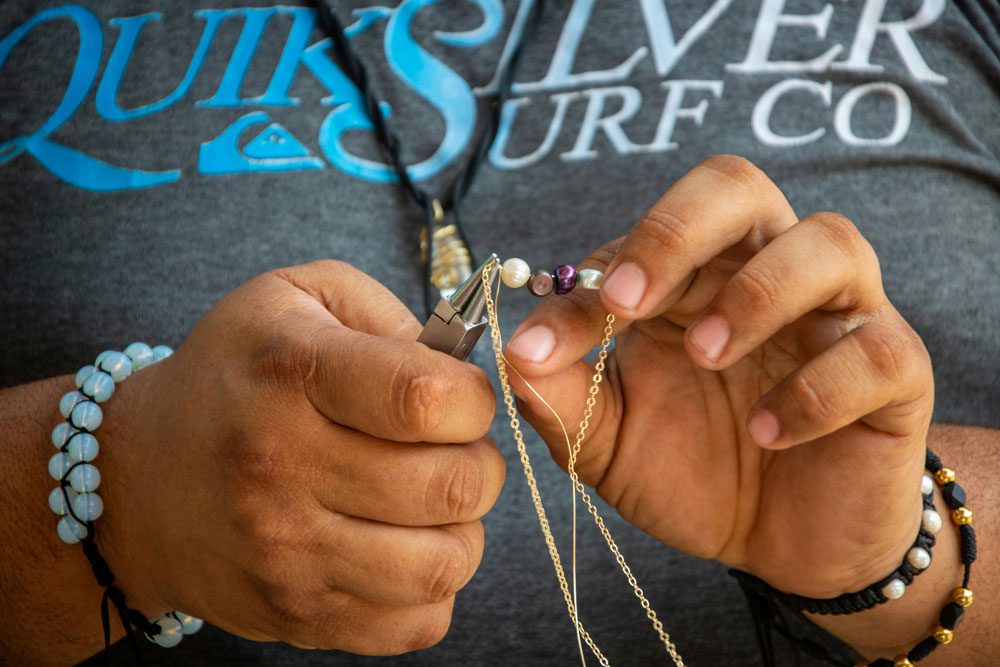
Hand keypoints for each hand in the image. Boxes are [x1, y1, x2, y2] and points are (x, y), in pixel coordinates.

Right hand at [98, 260, 502, 653]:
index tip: (459, 400)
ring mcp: (288, 553)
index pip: (426, 399)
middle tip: (452, 452)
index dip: (473, 400)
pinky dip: (430, 588)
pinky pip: (417, 624)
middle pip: (453, 487)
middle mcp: (283, 467)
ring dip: (461, 530)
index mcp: (292, 373)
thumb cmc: (235, 375)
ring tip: (430, 504)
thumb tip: (461, 370)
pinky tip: (402, 547)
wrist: (138, 477)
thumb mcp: (295, 298)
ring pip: (445, 564)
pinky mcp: (298, 614)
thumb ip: (385, 313)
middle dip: (479, 465)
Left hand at [505, 155, 933, 598]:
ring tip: (708, 357)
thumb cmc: (692, 471)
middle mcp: (766, 274)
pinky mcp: (895, 373)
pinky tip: (769, 436)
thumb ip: (563, 398)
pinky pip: (877, 351)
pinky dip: (818, 390)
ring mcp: (838, 317)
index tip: (542, 347)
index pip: (641, 238)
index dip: (587, 285)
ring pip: (830, 243)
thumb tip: (513, 355)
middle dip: (677, 231)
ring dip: (757, 294)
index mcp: (692, 278)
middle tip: (630, 303)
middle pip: (739, 187)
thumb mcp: (609, 442)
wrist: (779, 543)